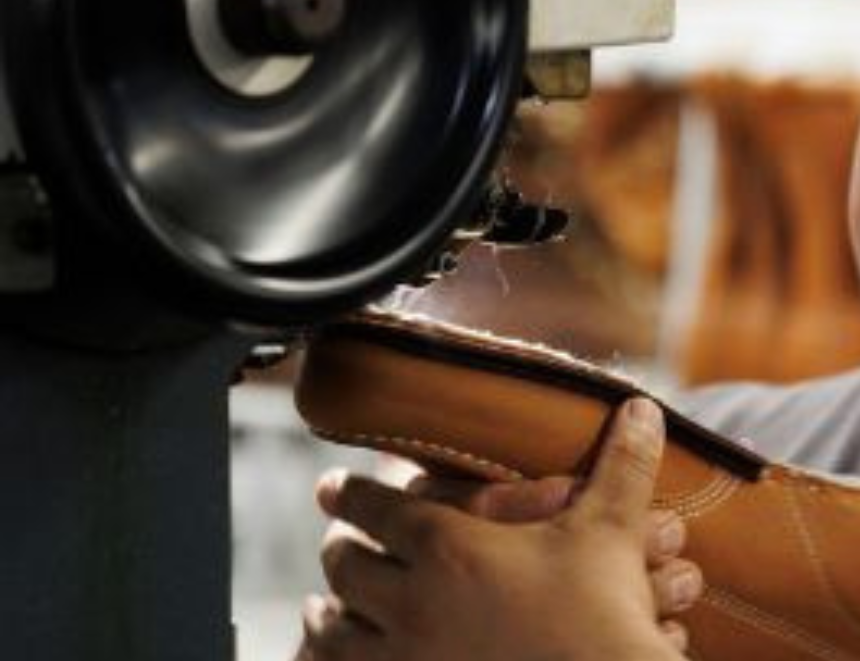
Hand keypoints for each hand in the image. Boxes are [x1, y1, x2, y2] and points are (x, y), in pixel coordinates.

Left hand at [302, 398, 700, 660]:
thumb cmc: (607, 619)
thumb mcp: (611, 534)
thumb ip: (622, 465)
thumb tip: (645, 407)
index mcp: (451, 548)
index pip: (374, 506)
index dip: (348, 491)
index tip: (331, 485)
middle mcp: (414, 603)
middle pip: (347, 566)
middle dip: (338, 549)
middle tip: (336, 542)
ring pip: (335, 634)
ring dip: (325, 616)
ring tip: (320, 609)